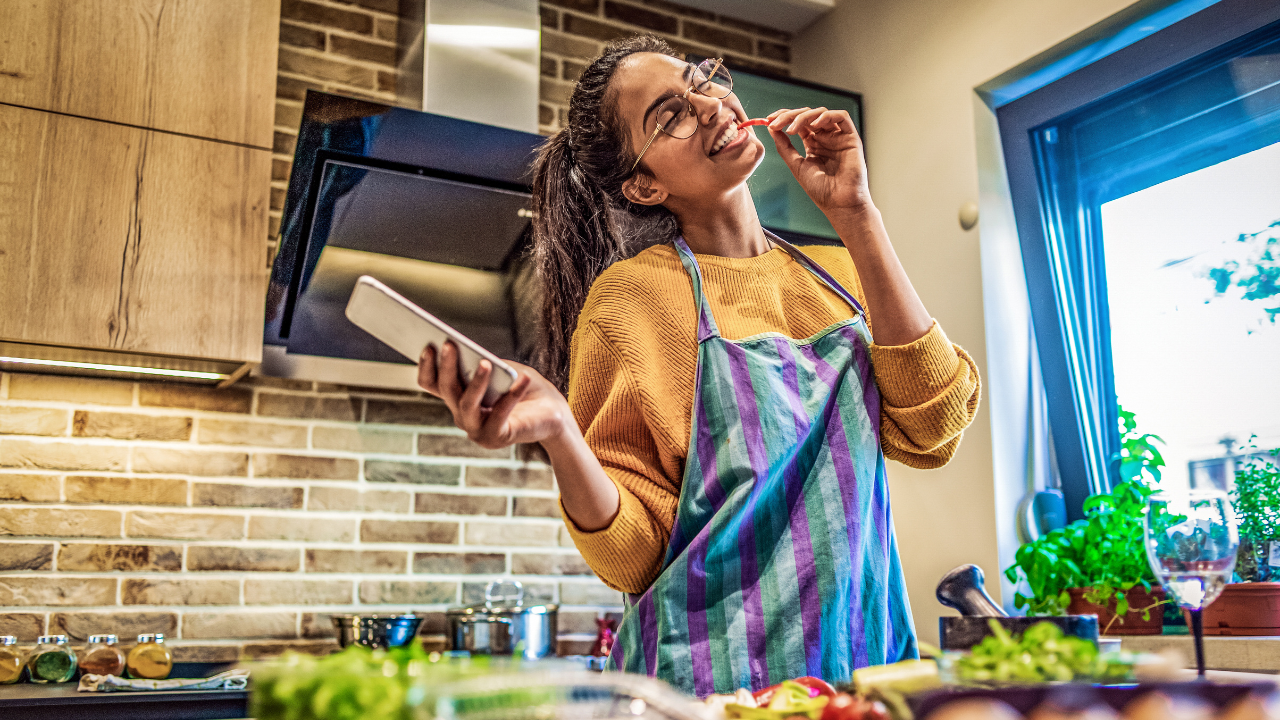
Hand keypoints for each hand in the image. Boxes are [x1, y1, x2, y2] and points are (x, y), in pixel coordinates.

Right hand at [417, 342, 570, 448]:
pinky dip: (512, 395)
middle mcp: (462, 415)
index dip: (426, 366)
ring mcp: (476, 430)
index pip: (432, 383)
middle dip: (447, 366)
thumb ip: (486, 364)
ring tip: (486, 363)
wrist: (552, 413)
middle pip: (447, 390)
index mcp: (458, 397)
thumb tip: (473, 358)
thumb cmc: (524, 385)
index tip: (428, 345)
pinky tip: (523, 379)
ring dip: (476, 382)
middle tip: (449, 344)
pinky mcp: (496, 437)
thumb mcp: (503, 369)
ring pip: (467, 404)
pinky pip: (500, 414)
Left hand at [766, 107, 870, 215]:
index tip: (768, 121)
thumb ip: (785, 147)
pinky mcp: (851, 138)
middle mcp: (826, 138)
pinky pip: (842, 116)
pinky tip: (814, 124)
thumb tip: (771, 128)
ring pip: (821, 113)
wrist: (839, 203)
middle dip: (790, 115)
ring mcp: (838, 137)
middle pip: (808, 115)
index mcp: (813, 144)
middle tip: (775, 122)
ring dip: (804, 116)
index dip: (784, 118)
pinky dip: (826, 116)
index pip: (799, 123)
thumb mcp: (796, 165)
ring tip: (791, 129)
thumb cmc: (820, 190)